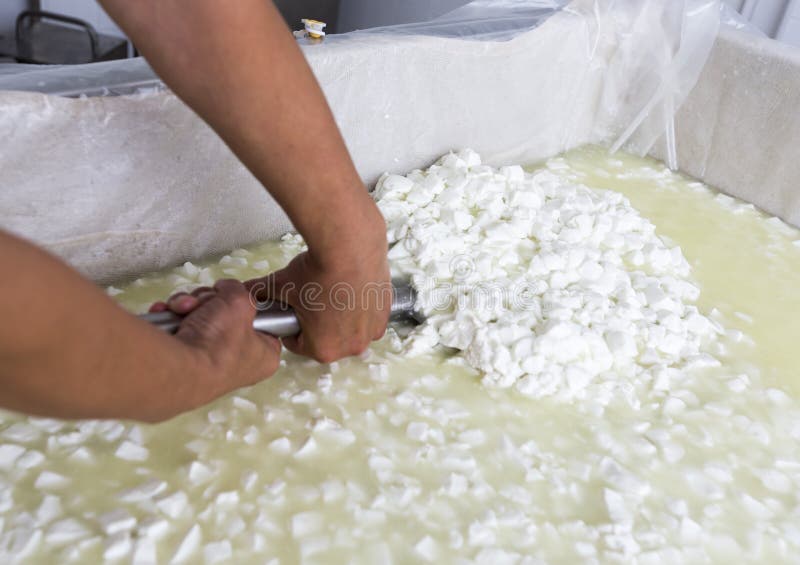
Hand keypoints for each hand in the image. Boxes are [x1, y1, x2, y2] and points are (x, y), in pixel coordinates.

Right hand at [150, 279, 280, 402]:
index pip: (266, 324)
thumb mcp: (239, 301)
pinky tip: (168, 315)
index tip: (238, 298)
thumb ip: (237, 289)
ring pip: (203, 319)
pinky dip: (173, 319)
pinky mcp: (186, 361)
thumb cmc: (219, 341)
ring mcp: (211, 363)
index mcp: (264, 356)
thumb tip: (225, 288)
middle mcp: (240, 363)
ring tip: (184, 309)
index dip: (250, 306)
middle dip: (210, 302)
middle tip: (207, 303)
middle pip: (228, 317)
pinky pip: (183, 330)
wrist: (179, 368)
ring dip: (189, 307)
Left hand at [246, 225, 390, 362]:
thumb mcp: (282, 284)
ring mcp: (372, 330)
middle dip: (320, 324)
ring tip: (334, 292)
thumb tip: (246, 291)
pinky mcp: (386, 312)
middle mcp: (352, 346)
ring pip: (351, 329)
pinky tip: (351, 287)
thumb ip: (261, 292)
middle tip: (313, 300)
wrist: (351, 246)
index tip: (293, 312)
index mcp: (323, 349)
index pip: (300, 344)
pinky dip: (361, 306)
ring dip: (343, 317)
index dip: (292, 327)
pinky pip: (370, 316)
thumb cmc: (317, 271)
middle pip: (329, 339)